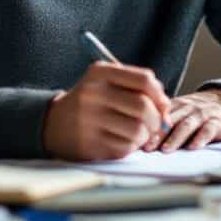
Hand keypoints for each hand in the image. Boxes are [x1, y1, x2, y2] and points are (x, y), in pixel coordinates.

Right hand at [42, 62, 171, 160]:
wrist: (54, 123)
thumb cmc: (91, 102)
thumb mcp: (107, 83)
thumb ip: (137, 88)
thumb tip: (166, 107)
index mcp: (100, 73)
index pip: (144, 80)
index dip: (160, 94)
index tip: (162, 105)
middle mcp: (92, 94)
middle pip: (143, 107)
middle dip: (156, 119)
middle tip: (155, 124)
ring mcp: (89, 120)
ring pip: (137, 130)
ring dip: (145, 135)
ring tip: (139, 133)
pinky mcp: (89, 144)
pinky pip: (126, 148)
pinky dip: (131, 147)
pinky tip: (123, 141)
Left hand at [145, 88, 220, 151]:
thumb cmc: (199, 113)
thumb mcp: (181, 112)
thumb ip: (164, 123)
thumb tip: (140, 141)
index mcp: (175, 106)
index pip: (158, 117)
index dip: (146, 128)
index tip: (136, 141)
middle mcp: (187, 108)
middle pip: (170, 121)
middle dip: (157, 135)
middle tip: (146, 148)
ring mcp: (202, 114)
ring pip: (186, 125)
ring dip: (175, 138)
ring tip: (166, 150)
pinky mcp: (217, 122)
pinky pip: (208, 130)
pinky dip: (200, 138)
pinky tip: (193, 147)